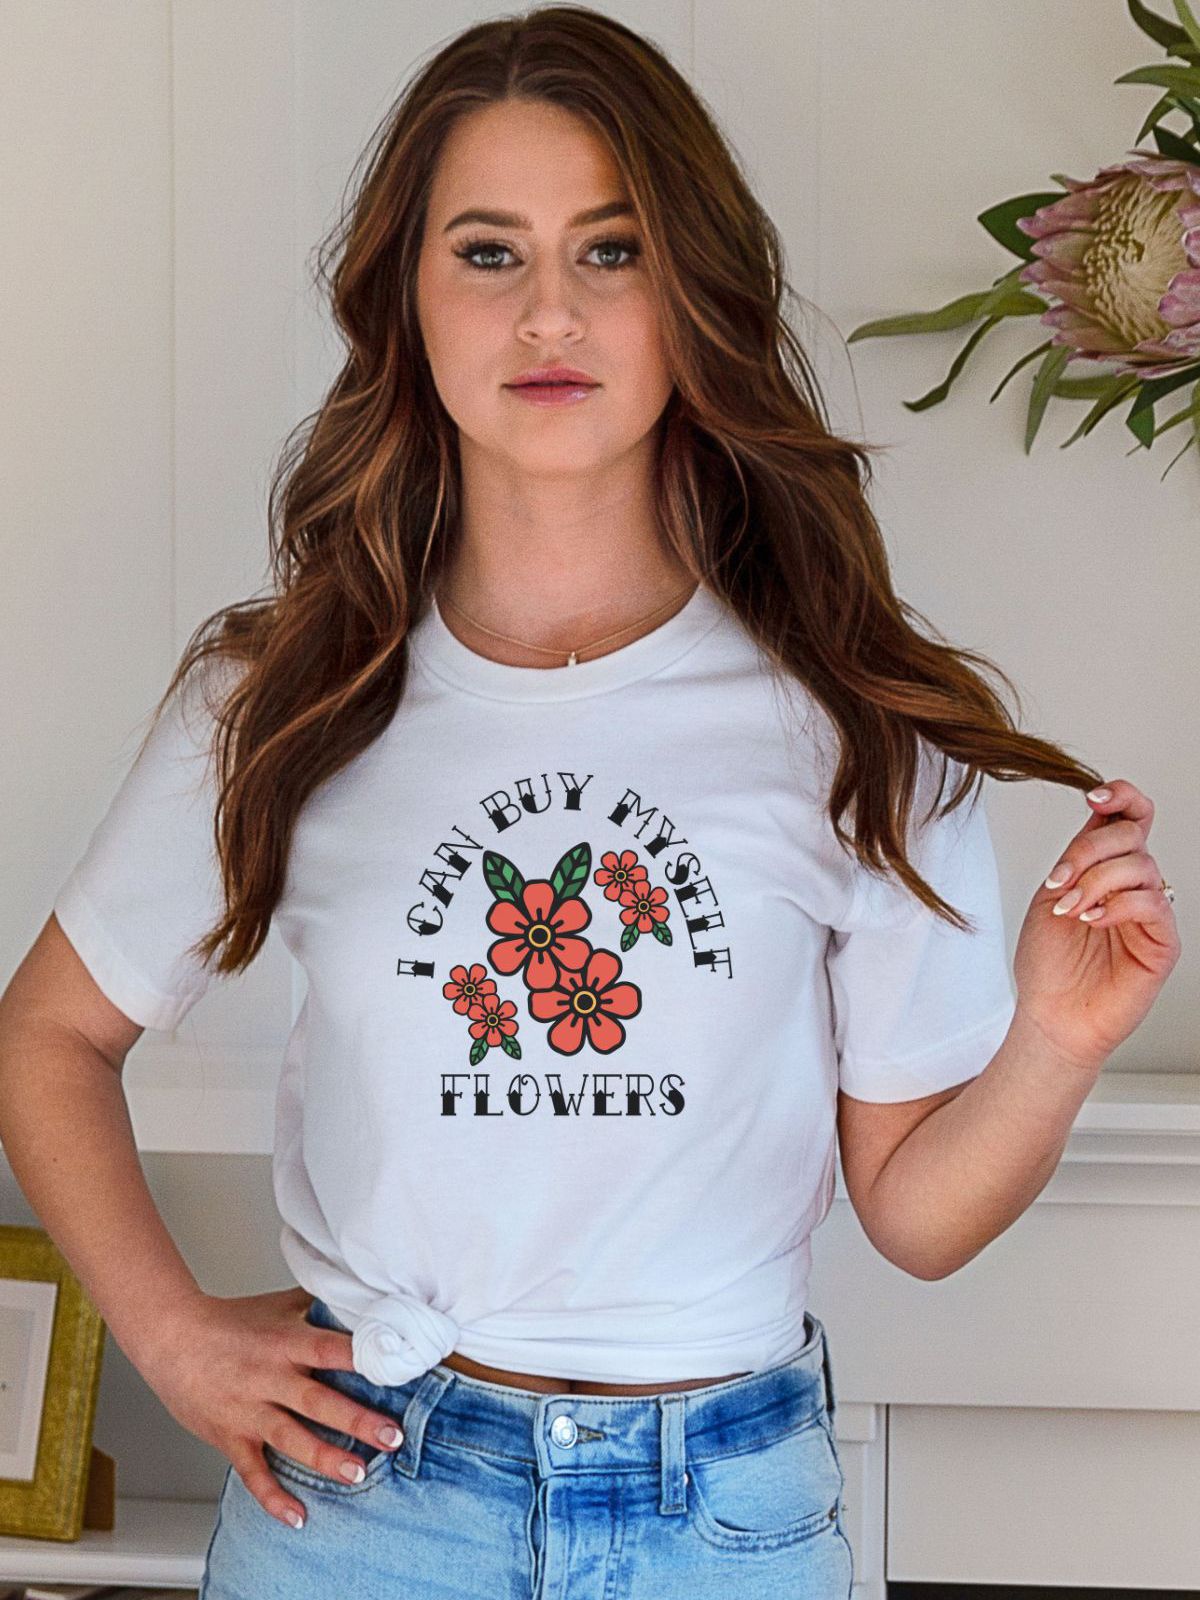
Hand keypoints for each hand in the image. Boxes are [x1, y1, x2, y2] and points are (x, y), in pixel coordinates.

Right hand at [133, 1284, 405, 1529]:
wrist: (171, 1337)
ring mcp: (248, 1411)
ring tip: (358, 1474)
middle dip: (357, 1421)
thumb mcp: (279, 1305)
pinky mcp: (230, 1437)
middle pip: (317, 1401)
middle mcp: (269, 1378)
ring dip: (325, 1458)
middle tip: (392, 1437)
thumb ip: (319, 1305)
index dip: (362, 1360)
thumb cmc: (230, 1321)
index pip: (329, 1349)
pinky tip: (298, 1517)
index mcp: (286, 1342)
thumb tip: (362, 1295)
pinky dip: (273, 1498)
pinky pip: (253, 1473)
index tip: (395, 1371)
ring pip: (290, 1439)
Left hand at [1012, 778, 1180, 1073]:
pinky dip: (1118, 905)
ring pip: (1139, 866)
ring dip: (1095, 882)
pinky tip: (1092, 920)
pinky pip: (1151, 904)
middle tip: (1058, 882)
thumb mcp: (1051, 895)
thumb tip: (1097, 814)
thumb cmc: (1048, 963)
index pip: (1130, 818)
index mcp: (1105, 868)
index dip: (1121, 797)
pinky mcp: (1163, 942)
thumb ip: (1076, 856)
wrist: (1050, 1015)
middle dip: (1088, 852)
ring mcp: (1150, 912)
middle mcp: (1132, 884)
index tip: (1093, 797)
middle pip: (1131, 835)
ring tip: (1068, 910)